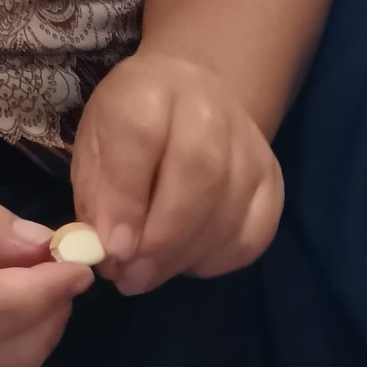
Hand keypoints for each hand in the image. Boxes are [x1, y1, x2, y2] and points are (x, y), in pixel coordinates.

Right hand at [0, 156, 89, 366]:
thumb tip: (42, 245)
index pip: (1, 309)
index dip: (50, 288)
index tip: (82, 259)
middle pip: (16, 350)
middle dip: (52, 309)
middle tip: (61, 263)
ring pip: (7, 363)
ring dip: (38, 323)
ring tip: (36, 273)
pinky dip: (13, 331)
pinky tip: (7, 290)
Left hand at [71, 50, 283, 295]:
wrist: (194, 101)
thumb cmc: (133, 129)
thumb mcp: (95, 149)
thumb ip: (98, 197)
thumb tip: (110, 251)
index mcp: (151, 90)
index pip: (141, 138)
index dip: (126, 200)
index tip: (113, 248)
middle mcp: (208, 111)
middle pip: (197, 177)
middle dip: (160, 240)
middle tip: (132, 276)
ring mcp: (250, 149)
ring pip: (226, 214)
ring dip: (183, 258)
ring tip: (149, 275)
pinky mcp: (271, 185)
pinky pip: (250, 238)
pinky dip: (214, 261)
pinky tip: (185, 261)